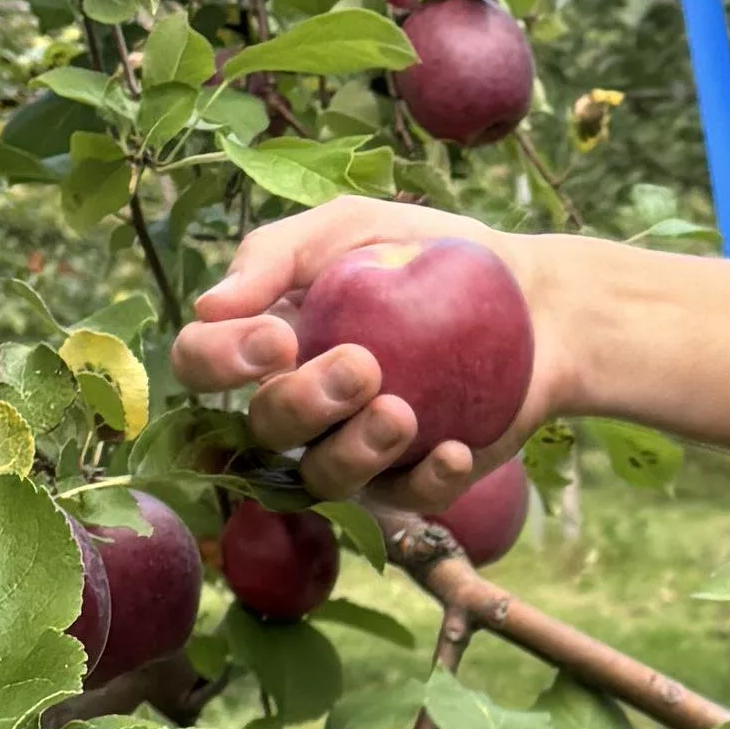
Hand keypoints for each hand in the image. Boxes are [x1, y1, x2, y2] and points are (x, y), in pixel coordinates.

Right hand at [171, 198, 567, 513]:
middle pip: (265, 429)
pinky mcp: (413, 478)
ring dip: (355, 452)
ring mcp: (354, 448)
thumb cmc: (424, 254)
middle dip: (302, 403)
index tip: (278, 338)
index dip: (219, 362)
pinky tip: (454, 450)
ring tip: (401, 412)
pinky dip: (429, 481)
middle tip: (363, 365)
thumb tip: (209, 304)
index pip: (202, 363)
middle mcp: (298, 404)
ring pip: (323, 479)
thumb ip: (276, 255)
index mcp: (266, 342)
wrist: (527, 296)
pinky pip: (405, 500)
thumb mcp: (350, 228)